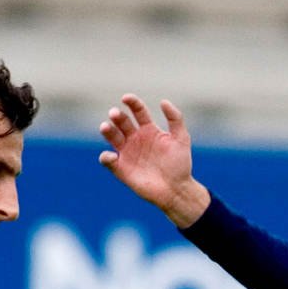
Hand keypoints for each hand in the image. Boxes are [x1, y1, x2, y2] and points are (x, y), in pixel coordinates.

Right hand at [98, 95, 210, 227]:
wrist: (176, 190)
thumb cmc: (180, 165)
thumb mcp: (182, 139)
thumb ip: (175, 118)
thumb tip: (163, 101)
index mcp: (148, 129)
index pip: (137, 110)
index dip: (131, 102)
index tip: (126, 98)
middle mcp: (135, 138)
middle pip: (122, 122)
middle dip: (117, 116)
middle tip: (115, 114)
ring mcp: (127, 153)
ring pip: (112, 137)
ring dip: (107, 130)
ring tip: (105, 127)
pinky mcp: (121, 169)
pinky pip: (108, 160)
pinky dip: (106, 157)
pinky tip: (112, 156)